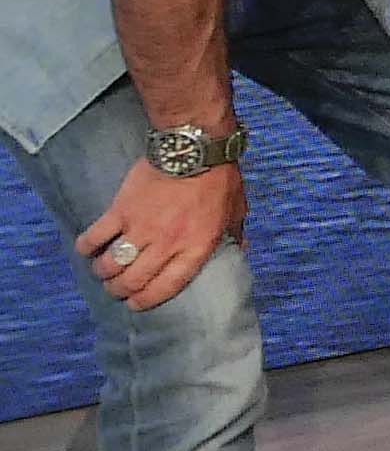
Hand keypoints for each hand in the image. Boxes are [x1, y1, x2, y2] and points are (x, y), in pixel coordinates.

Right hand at [77, 156, 242, 311]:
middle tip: (116, 287)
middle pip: (133, 281)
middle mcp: (166, 243)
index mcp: (196, 246)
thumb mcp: (237, 208)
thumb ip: (236, 233)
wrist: (194, 146)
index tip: (135, 304)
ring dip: (103, 272)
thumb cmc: (219, 177)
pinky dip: (86, 246)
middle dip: (120, 290)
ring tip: (103, 270)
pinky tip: (87, 249)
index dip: (146, 300)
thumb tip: (241, 249)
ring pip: (111, 265)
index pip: (165, 287)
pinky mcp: (120, 211)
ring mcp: (141, 228)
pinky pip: (94, 237)